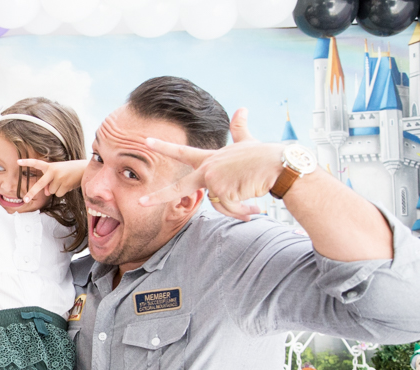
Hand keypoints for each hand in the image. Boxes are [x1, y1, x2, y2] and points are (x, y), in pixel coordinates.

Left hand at [16, 159, 88, 202]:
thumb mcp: (57, 173)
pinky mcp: (65, 185)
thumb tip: (47, 193)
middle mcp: (53, 171)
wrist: (84, 169)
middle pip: (40, 184)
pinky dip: (62, 192)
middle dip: (32, 192)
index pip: (37, 163)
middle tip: (25, 199)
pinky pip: (58, 194)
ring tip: (64, 181)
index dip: (27, 162)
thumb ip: (49, 182)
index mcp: (50, 166)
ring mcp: (59, 179)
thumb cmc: (69, 170)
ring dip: (57, 189)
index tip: (17, 162)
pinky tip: (68, 185)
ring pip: (52, 191)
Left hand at [138, 108, 278, 220]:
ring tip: (251, 208)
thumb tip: (243, 108)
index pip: (182, 152)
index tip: (146, 141)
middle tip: (140, 203)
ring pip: (216, 204)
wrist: (280, 165)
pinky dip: (241, 212)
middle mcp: (208, 168)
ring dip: (235, 209)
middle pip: (179, 187)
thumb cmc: (265, 156)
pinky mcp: (223, 190)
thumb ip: (240, 128)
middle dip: (158, 197)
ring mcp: (214, 179)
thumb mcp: (249, 142)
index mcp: (210, 158)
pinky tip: (254, 210)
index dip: (163, 146)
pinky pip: (228, 209)